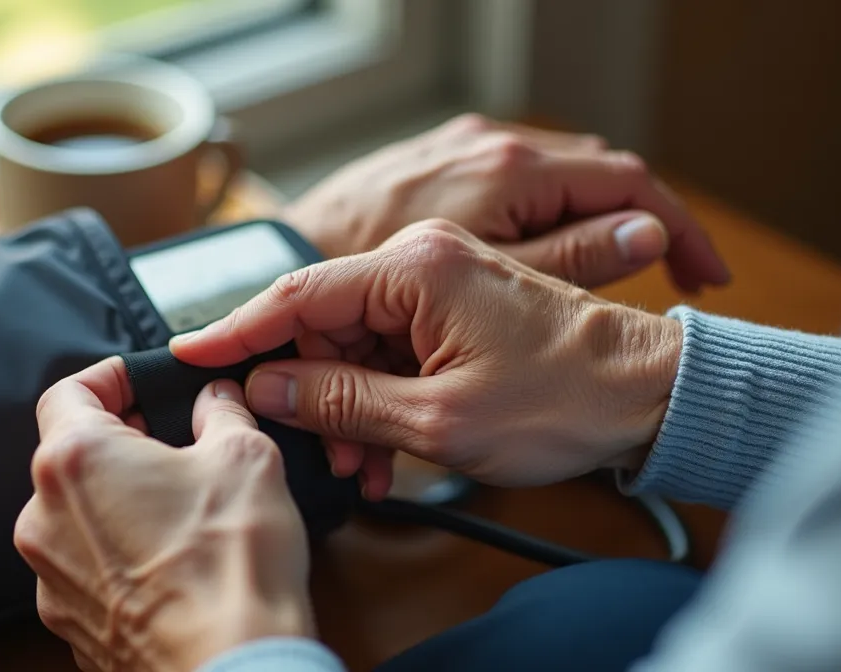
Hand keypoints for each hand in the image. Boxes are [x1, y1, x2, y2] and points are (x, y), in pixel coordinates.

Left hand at [15, 361, 312, 671]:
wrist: (231, 666)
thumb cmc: (232, 567)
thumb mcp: (246, 457)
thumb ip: (222, 412)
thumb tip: (215, 400)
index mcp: (75, 460)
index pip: (67, 391)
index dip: (109, 378)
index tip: (140, 383)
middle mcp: (45, 518)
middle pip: (73, 457)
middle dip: (125, 445)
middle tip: (180, 447)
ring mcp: (51, 577)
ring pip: (79, 516)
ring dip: (122, 502)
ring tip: (184, 511)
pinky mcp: (68, 622)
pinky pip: (88, 568)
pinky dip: (121, 556)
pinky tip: (173, 562)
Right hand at [171, 220, 683, 498]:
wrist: (652, 396)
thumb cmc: (562, 400)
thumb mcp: (436, 418)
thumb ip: (340, 399)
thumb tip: (268, 383)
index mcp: (416, 268)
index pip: (299, 292)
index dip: (237, 328)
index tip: (188, 353)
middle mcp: (425, 259)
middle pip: (326, 321)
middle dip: (314, 390)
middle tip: (328, 457)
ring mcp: (445, 282)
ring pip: (360, 342)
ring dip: (352, 404)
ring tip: (371, 467)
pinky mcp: (460, 307)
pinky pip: (396, 348)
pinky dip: (385, 396)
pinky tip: (389, 447)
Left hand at [285, 113, 728, 291]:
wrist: (292, 243)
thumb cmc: (380, 268)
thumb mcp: (483, 284)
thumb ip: (571, 257)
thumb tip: (648, 233)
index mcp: (510, 172)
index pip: (630, 186)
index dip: (681, 231)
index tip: (710, 276)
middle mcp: (492, 148)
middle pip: (596, 186)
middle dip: (639, 235)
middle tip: (676, 278)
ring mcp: (467, 153)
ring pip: (556, 193)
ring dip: (592, 232)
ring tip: (617, 278)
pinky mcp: (446, 168)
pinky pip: (516, 197)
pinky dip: (543, 230)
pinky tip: (542, 267)